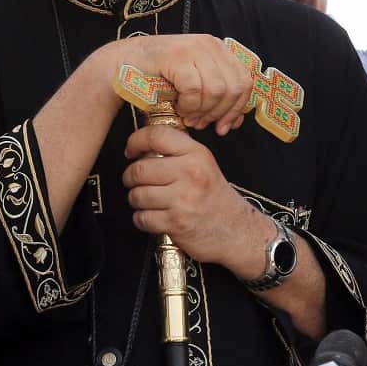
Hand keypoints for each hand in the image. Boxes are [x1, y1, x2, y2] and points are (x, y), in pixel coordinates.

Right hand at [111, 34, 253, 134]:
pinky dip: (188, 105)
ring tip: (188, 117)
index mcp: (219, 49)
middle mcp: (209, 44)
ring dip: (202, 111)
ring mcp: (193, 48)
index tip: (224, 127)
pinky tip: (178, 108)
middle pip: (233, 88)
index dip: (237, 108)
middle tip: (201, 124)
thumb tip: (236, 122)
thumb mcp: (195, 86)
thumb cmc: (159, 79)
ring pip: (215, 90)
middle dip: (219, 113)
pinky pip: (194, 89)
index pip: (244, 81)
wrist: (122, 66)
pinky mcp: (176, 56)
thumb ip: (217, 99)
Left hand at [122, 125, 263, 265]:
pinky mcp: (176, 223)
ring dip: (135, 199)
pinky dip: (141, 219)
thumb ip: (177, 151)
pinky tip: (152, 216)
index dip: (135, 140)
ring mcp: (183, 200)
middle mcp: (190, 174)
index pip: (156, 136)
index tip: (131, 150)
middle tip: (134, 180)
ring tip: (146, 200)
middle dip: (130, 177)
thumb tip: (142, 143)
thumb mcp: (204, 163)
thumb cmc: (215, 196)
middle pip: (139, 169)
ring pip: (137, 195)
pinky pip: (141, 218)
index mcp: (196, 154)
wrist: (236, 230)